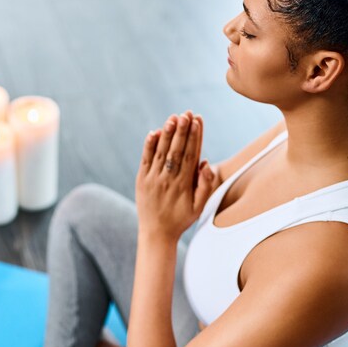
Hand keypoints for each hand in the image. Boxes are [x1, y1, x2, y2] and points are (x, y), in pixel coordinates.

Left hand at [135, 110, 217, 241]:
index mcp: (184, 184)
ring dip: (168, 134)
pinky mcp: (141, 180)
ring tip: (174, 118)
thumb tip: (206, 164)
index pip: (191, 155)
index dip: (195, 137)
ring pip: (161, 152)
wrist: (156, 233)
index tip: (198, 121)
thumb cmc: (181, 219)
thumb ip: (205, 186)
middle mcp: (168, 179)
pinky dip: (149, 145)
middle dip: (183, 130)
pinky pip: (145, 159)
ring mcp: (153, 179)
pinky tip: (154, 132)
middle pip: (177, 150)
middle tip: (187, 113)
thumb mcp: (199, 207)